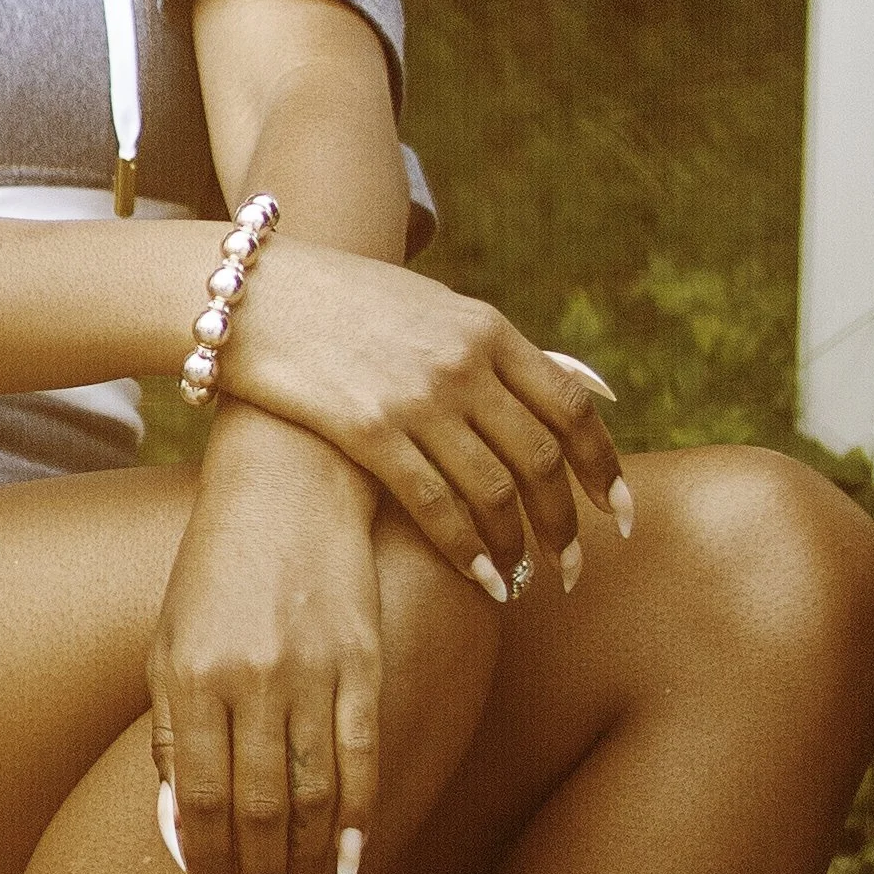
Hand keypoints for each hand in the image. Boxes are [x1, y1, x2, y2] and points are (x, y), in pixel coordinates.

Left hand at [149, 409, 382, 873]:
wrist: (292, 481)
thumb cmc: (217, 566)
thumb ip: (168, 725)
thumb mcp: (169, 636)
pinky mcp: (364, 658)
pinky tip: (350, 863)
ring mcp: (312, 670)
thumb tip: (176, 817)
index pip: (196, 797)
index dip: (205, 864)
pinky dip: (358, 816)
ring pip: (310, 793)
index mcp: (190, 676)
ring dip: (303, 865)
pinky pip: (362, 755)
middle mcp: (251, 680)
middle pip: (254, 809)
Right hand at [222, 246, 630, 600]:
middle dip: (565, 523)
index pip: (572, 407)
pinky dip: (468, 549)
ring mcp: (418, 397)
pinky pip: (436, 504)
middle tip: (573, 567)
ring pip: (495, 490)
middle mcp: (463, 363)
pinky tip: (482, 579)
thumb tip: (581, 389)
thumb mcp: (436, 306)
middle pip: (541, 458)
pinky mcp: (369, 430)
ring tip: (525, 580)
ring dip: (519, 545)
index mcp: (488, 329)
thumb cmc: (347, 303)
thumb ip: (500, 351)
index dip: (605, 467)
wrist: (254, 293)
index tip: (619, 513)